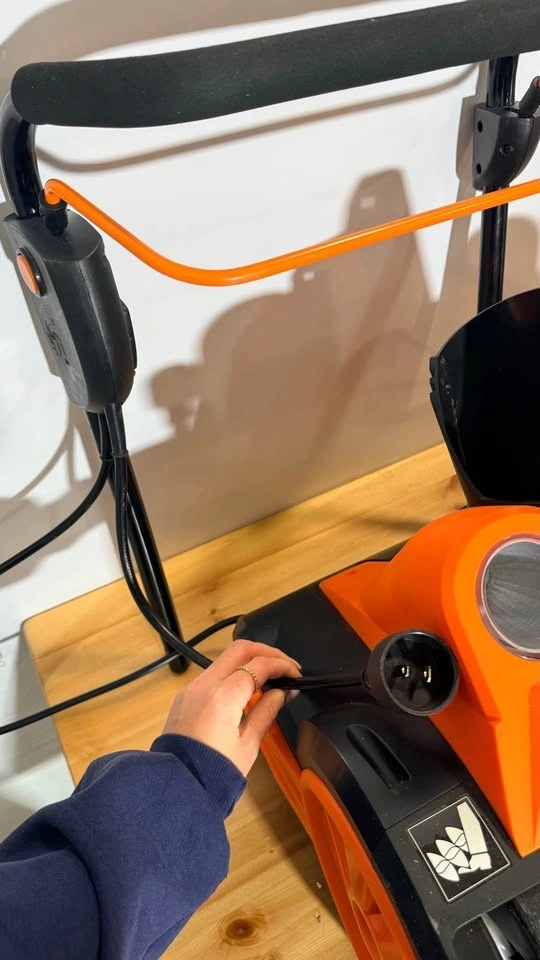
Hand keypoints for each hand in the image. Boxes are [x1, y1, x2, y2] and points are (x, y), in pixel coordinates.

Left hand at [162, 639, 301, 776]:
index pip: (258, 665)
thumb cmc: (216, 773)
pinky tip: (248, 687)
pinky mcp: (185, 696)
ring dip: (250, 661)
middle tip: (286, 666)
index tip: (297, 675)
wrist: (177, 788)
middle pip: (240, 649)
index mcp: (223, 696)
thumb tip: (283, 692)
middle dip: (267, 652)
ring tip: (271, 676)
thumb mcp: (248, 744)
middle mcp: (204, 684)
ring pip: (225, 659)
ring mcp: (191, 688)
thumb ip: (267, 711)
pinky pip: (213, 673)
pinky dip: (234, 672)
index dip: (282, 665)